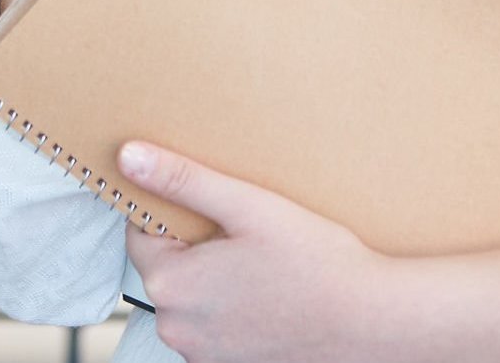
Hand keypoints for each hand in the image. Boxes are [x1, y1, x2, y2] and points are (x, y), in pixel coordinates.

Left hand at [118, 140, 393, 362]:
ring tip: (260, 264)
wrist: (371, 323)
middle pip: (166, 267)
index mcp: (171, 284)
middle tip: (244, 232)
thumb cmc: (317, 264)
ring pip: (190, 298)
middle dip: (194, 246)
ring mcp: (201, 353)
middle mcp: (176, 327)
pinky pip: (212, 326)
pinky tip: (267, 293)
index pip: (141, 233)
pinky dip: (230, 308)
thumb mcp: (248, 207)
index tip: (211, 206)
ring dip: (212, 278)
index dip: (172, 211)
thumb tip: (128, 157)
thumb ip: (183, 181)